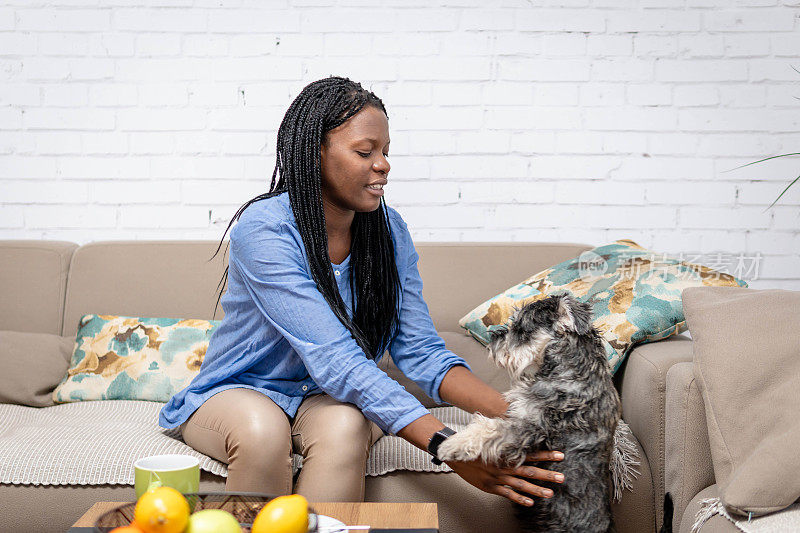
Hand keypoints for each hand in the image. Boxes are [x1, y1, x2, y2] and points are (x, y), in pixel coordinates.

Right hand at [445, 450, 564, 506]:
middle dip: (547, 474)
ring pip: (521, 485)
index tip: (560, 456)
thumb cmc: (475, 449)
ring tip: (550, 493)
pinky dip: (519, 498)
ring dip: (536, 489)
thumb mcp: (490, 441)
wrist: (456, 457)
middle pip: (529, 471)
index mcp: (506, 455)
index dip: (545, 455)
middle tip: (561, 478)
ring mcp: (498, 478)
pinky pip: (507, 494)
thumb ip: (505, 442)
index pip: (530, 454)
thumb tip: (519, 436)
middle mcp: (504, 467)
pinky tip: (530, 503)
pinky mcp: (491, 487)